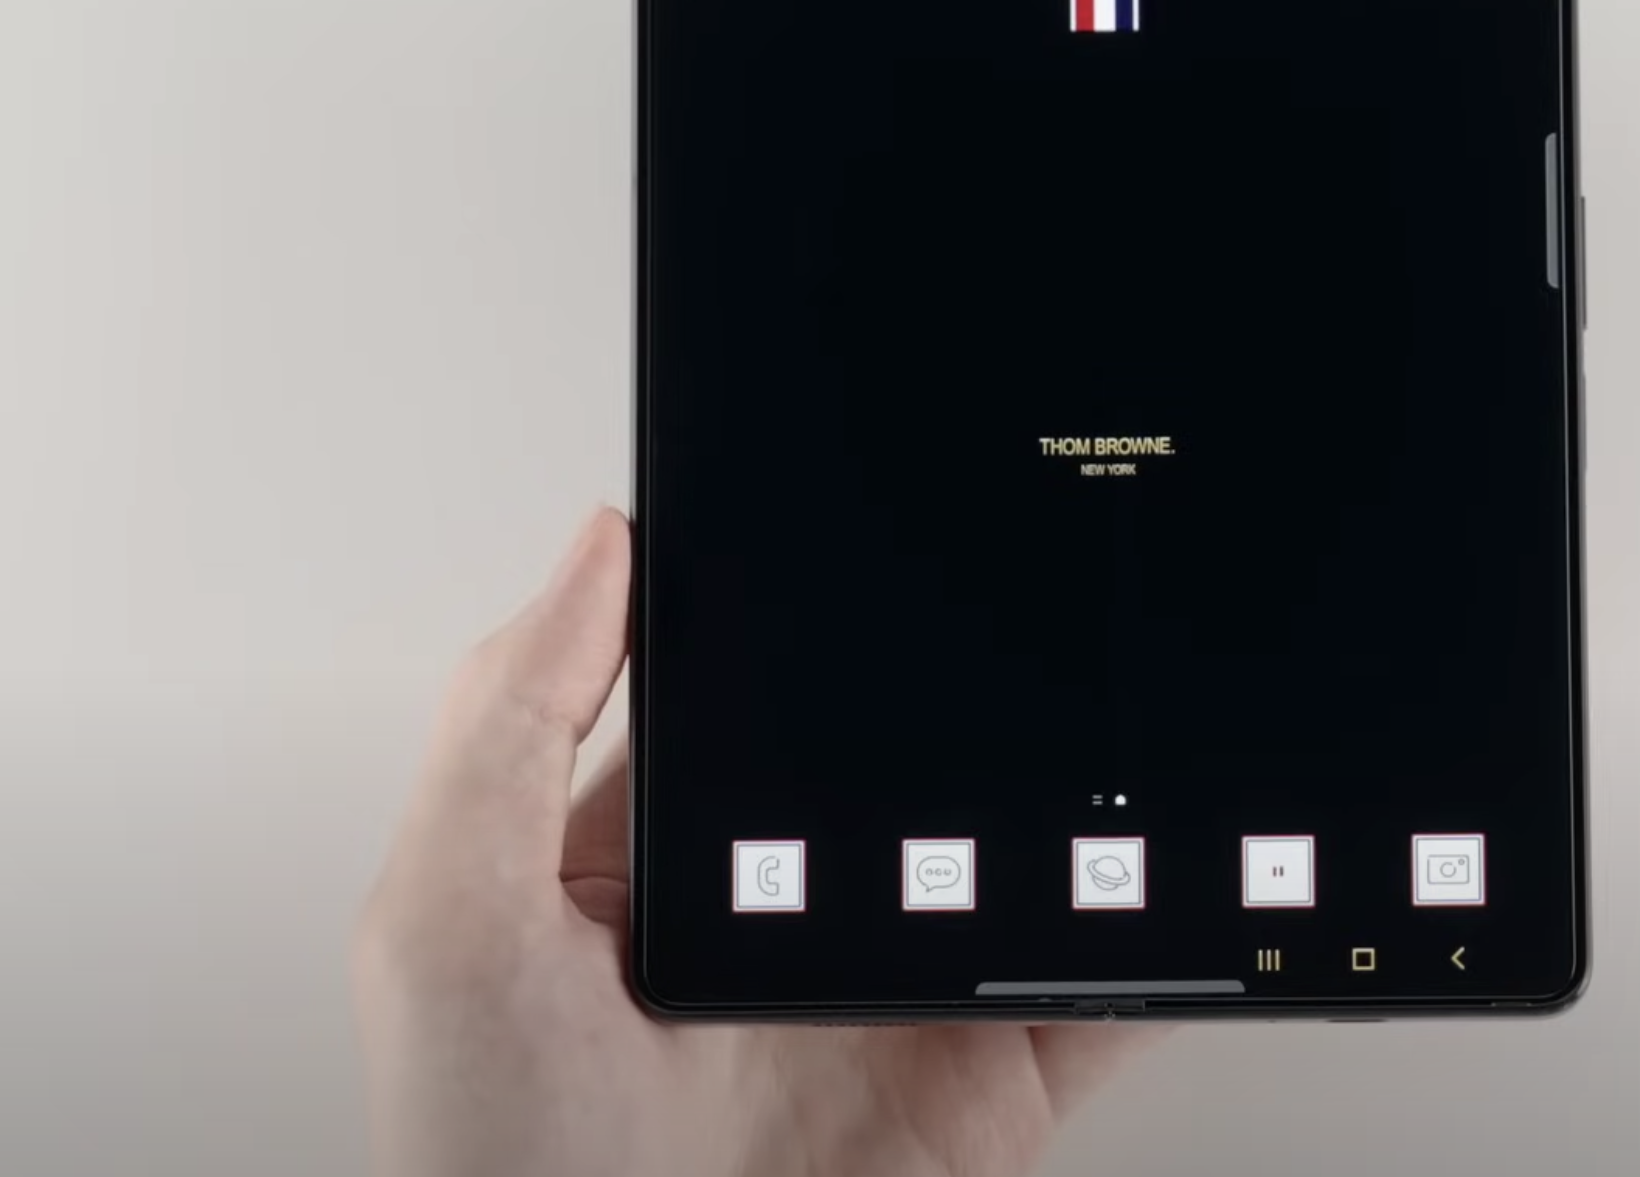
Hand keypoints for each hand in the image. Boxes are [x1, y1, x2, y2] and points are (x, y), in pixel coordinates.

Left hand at [352, 509, 1160, 1176]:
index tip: (858, 527)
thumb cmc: (490, 1167)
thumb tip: (595, 552)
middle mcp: (784, 912)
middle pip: (903, 763)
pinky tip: (1190, 882)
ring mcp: (894, 994)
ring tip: (1130, 726)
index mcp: (655, 858)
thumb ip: (509, 722)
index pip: (741, 695)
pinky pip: (1103, 999)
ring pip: (1023, 862)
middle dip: (967, 694)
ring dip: (1081, 804)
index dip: (792, 610)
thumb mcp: (449, 919)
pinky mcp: (987, 1084)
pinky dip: (1162, 948)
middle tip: (1030, 615)